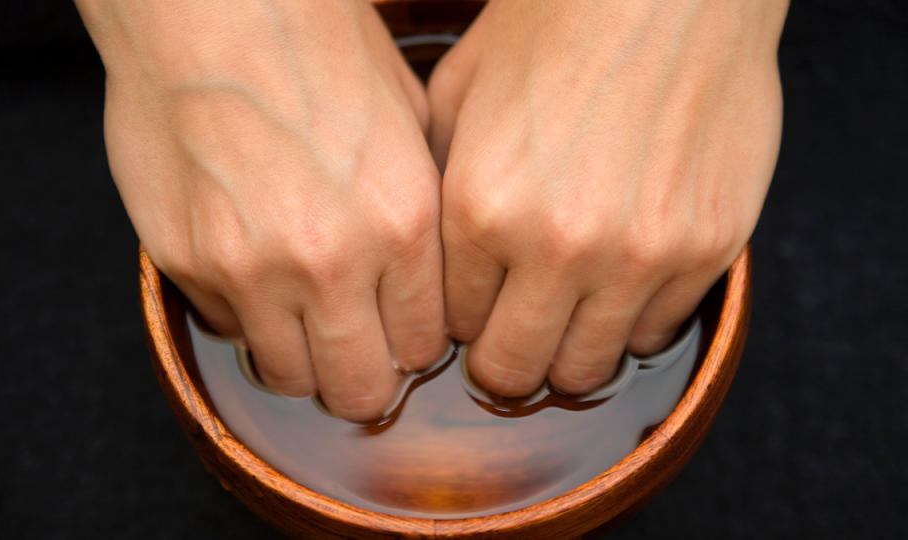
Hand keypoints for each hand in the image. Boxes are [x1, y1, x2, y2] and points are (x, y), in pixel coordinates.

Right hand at [76, 0, 447, 420]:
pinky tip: (252, 272)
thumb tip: (426, 272)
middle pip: (359, 388)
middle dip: (364, 379)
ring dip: (303, 360)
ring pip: (290, 379)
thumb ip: (422, 211)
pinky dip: (245, 318)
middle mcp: (331, 263)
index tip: (399, 332)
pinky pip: (226, 330)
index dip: (412, 346)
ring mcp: (251, 270)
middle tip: (355, 353)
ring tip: (302, 321)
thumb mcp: (408, 120)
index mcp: (401, 225)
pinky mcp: (187, 262)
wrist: (211, 10)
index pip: (423, 347)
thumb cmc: (315, 48)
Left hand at [428, 0, 786, 396]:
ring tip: (570, 313)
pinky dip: (633, 322)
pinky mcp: (707, 248)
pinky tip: (623, 284)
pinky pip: (658, 334)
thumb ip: (438, 186)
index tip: (477, 308)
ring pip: (586, 370)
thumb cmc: (555, 25)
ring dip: (569, 352)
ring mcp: (640, 253)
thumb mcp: (461, 93)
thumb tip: (433, 254)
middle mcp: (558, 244)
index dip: (461, 321)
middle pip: (514, 369)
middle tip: (515, 334)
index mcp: (482, 207)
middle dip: (505, 360)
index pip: (453, 326)